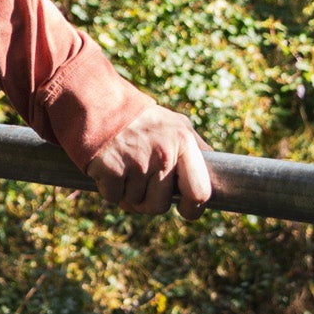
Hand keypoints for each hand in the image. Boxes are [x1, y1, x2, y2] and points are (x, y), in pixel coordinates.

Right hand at [86, 103, 211, 219]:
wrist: (98, 103)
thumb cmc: (141, 118)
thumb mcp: (175, 124)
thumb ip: (195, 147)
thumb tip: (215, 170)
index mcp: (183, 143)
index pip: (199, 192)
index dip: (193, 209)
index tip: (185, 210)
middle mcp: (163, 154)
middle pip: (160, 205)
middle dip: (149, 202)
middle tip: (142, 185)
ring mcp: (136, 163)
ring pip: (135, 203)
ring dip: (127, 193)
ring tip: (124, 169)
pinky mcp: (111, 170)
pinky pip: (114, 197)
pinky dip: (109, 188)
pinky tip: (109, 168)